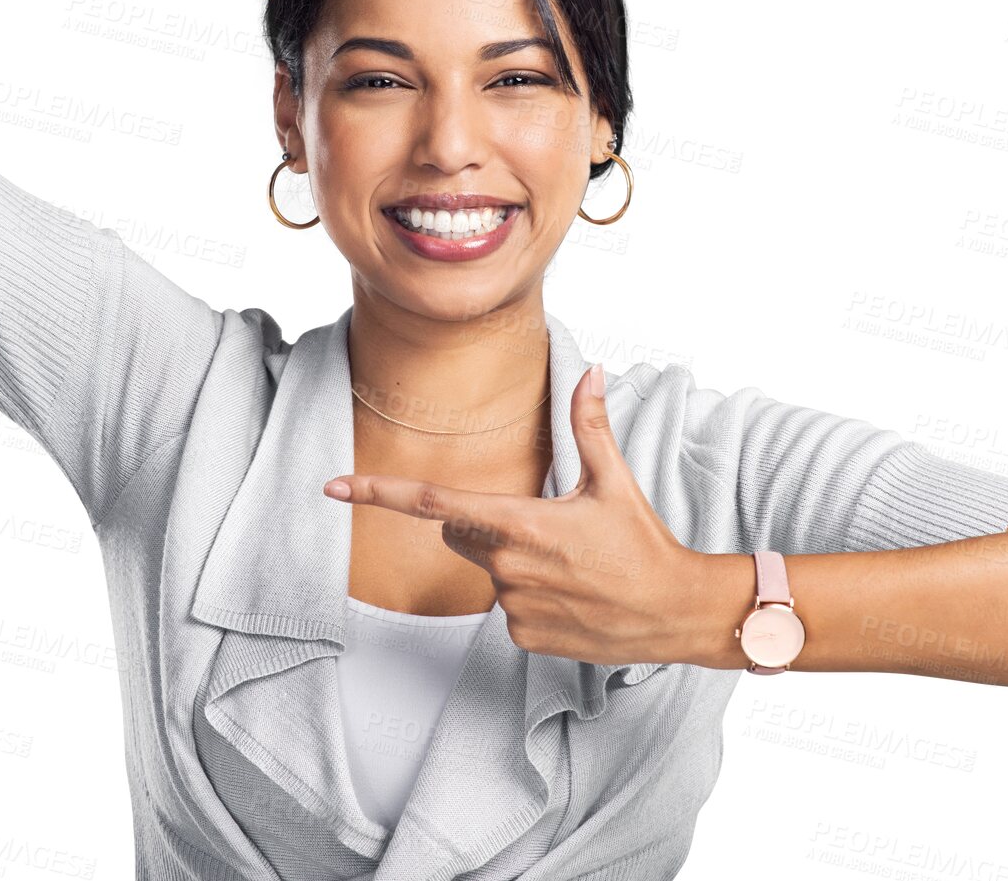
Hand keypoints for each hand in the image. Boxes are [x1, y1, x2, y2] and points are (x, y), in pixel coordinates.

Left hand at [323, 364, 713, 667]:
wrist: (676, 611)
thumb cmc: (644, 543)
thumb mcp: (614, 481)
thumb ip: (589, 426)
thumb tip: (592, 371)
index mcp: (519, 522)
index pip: (431, 503)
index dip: (377, 492)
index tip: (331, 485)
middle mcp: (507, 566)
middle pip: (460, 533)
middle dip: (485, 523)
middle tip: (547, 525)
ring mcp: (512, 606)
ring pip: (488, 571)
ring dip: (514, 562)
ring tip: (572, 566)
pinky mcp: (522, 637)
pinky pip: (507, 607)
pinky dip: (530, 597)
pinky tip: (573, 596)